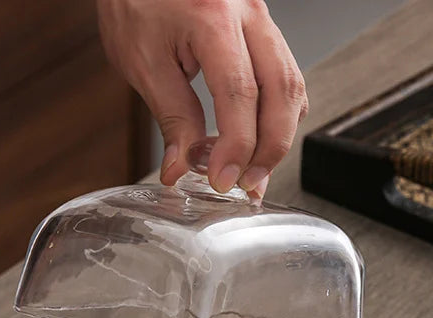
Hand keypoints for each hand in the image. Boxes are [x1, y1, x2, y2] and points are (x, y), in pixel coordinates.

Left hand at [97, 0, 307, 197]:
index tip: (222, 180)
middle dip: (270, 147)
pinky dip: (277, 113)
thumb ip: (170, 116)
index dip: (237, 146)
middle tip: (248, 184)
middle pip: (282, 90)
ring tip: (254, 172)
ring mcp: (261, 16)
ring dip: (279, 134)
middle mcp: (248, 12)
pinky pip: (284, 73)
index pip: (240, 94)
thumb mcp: (142, 61)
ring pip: (291, 83)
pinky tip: (261, 139)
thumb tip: (182, 168)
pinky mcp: (261, 26)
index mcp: (213, 18)